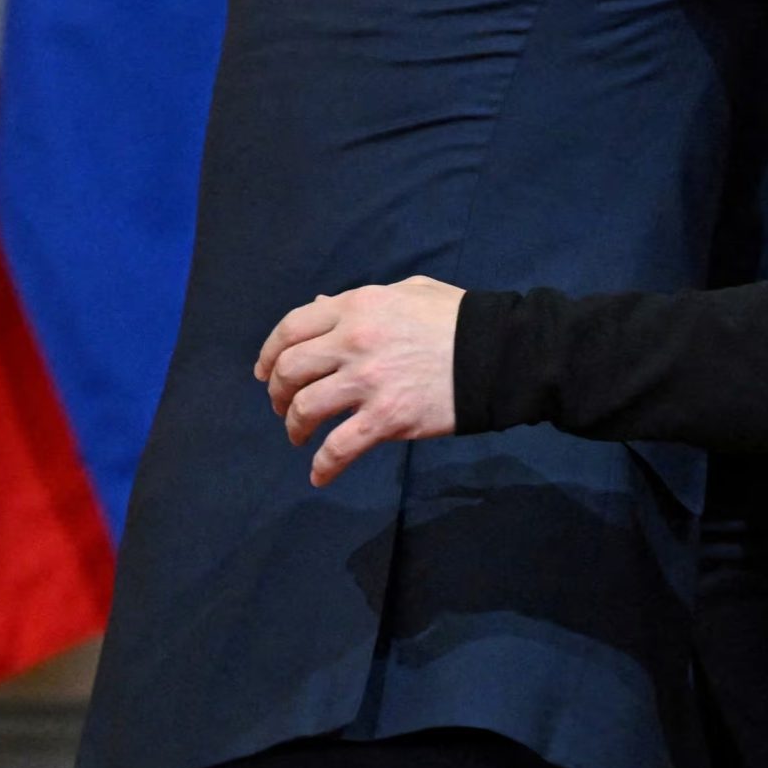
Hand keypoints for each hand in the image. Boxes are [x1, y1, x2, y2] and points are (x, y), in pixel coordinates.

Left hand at [254, 276, 466, 486]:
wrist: (501, 353)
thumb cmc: (459, 319)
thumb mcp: (409, 292)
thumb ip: (361, 300)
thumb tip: (320, 306)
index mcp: (358, 307)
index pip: (291, 328)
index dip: (270, 353)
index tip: (266, 374)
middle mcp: (354, 341)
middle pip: (290, 370)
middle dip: (278, 393)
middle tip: (284, 408)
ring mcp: (369, 381)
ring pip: (306, 409)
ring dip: (295, 427)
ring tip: (301, 437)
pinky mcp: (387, 418)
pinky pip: (339, 448)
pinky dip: (323, 465)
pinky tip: (320, 475)